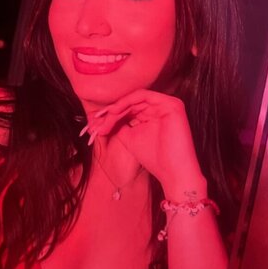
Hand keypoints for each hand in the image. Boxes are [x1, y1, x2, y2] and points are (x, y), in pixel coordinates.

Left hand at [82, 88, 206, 196]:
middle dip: (112, 111)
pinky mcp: (173, 104)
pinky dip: (127, 101)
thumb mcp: (130, 138)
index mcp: (154, 114)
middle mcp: (162, 107)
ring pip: (136, 98)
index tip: (95, 123)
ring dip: (118, 107)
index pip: (131, 108)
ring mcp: (168, 104)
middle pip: (132, 102)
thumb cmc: (155, 159)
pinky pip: (144, 95)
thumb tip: (103, 117)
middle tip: (96, 121)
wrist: (172, 172)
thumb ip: (120, 125)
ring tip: (105, 118)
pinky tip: (115, 112)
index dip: (112, 113)